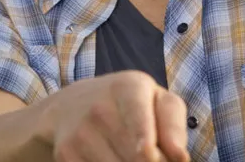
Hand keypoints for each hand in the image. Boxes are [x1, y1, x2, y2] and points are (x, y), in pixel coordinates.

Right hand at [35, 70, 190, 161]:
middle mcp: (100, 109)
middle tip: (150, 154)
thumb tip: (180, 158)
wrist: (69, 106)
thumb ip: (173, 125)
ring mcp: (80, 133)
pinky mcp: (65, 155)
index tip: (149, 155)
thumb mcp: (156, 100)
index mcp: (128, 89)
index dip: (148, 148)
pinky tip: (108, 157)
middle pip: (137, 159)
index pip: (140, 128)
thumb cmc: (129, 105)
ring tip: (129, 154)